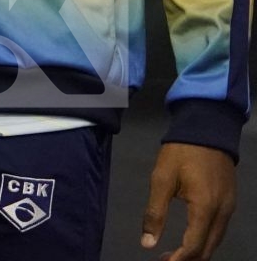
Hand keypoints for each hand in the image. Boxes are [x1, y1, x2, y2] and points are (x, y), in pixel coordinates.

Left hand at [142, 141, 236, 259]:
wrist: (207, 130)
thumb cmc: (180, 153)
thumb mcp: (161, 179)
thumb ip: (155, 212)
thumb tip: (147, 242)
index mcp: (205, 208)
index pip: (194, 246)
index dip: (179, 259)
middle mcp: (222, 213)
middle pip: (208, 248)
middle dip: (188, 259)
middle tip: (165, 259)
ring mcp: (229, 208)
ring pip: (215, 241)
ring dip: (197, 251)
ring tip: (174, 254)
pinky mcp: (230, 202)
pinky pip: (219, 229)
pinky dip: (205, 239)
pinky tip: (190, 238)